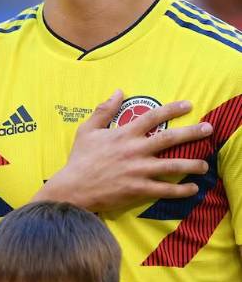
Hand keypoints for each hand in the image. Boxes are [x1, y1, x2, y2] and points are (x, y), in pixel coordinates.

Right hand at [36, 90, 212, 211]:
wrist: (73, 187)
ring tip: (205, 164)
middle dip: (192, 132)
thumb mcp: (87, 130)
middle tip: (209, 129)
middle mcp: (135, 150)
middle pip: (170, 139)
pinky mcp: (139, 189)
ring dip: (192, 164)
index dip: (172, 109)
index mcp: (124, 134)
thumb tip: (118, 91)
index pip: (152, 117)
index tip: (188, 105)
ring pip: (173, 166)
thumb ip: (104, 110)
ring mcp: (139, 170)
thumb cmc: (80, 158)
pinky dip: (181, 190)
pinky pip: (166, 189)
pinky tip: (192, 189)